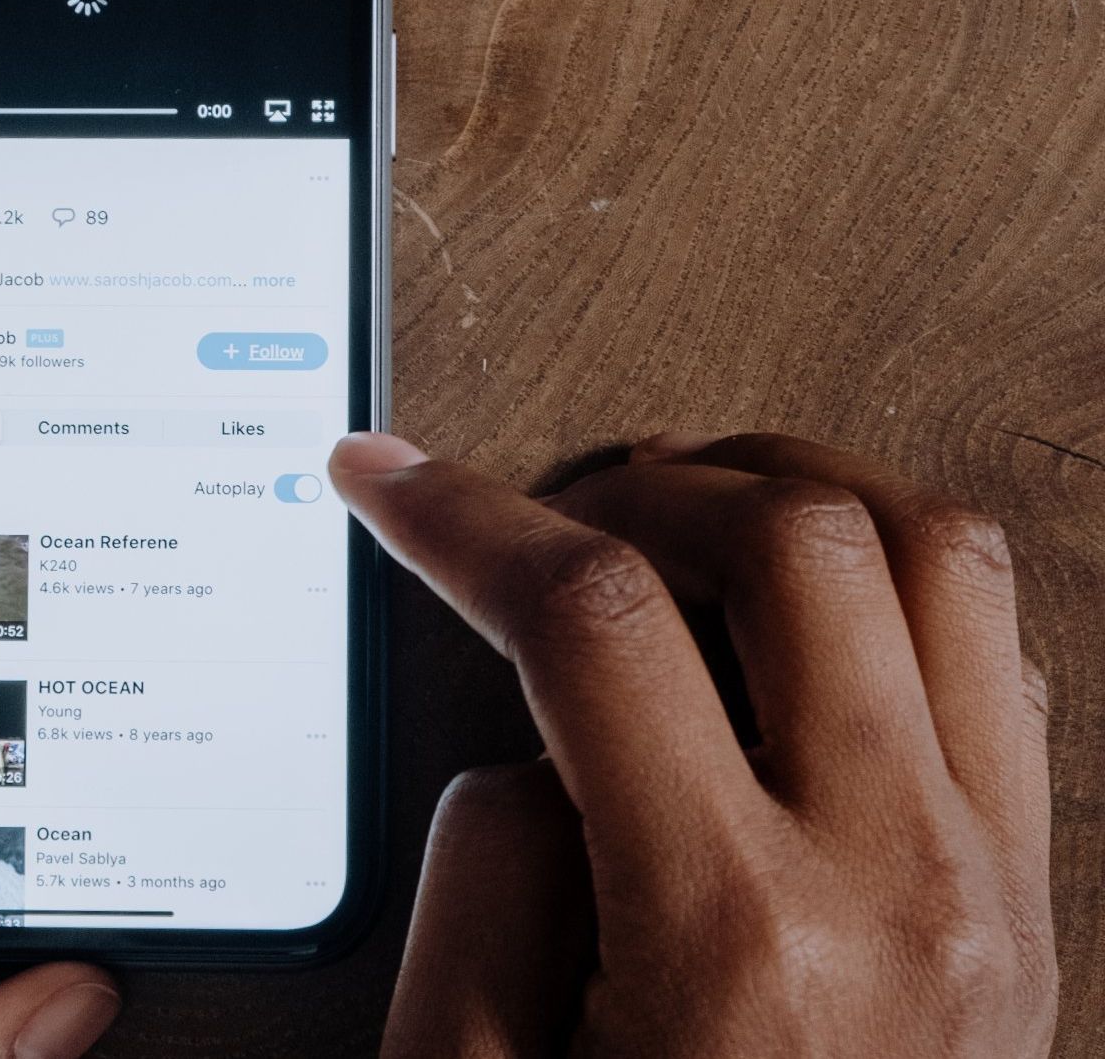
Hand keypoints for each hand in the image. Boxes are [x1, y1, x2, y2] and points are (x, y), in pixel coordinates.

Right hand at [330, 431, 1055, 1058]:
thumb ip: (477, 874)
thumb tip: (530, 734)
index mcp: (734, 935)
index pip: (594, 622)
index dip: (465, 519)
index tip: (389, 481)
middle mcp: (896, 880)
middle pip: (794, 540)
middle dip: (640, 482)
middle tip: (553, 513)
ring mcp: (989, 878)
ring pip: (935, 555)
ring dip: (792, 491)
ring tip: (686, 514)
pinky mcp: (1026, 888)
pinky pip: (997, 651)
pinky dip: (893, 575)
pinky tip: (799, 607)